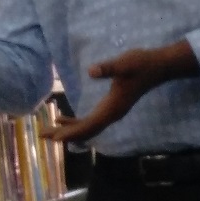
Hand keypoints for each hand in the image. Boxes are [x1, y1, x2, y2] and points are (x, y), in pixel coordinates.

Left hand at [46, 41, 199, 144]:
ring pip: (87, 128)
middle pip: (85, 131)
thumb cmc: (141, 63)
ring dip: (68, 131)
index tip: (54, 137)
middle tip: (41, 135)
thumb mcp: (124, 63)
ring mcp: (112, 113)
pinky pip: (91, 121)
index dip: (71, 132)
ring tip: (48, 131)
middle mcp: (111, 115)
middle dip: (64, 134)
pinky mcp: (112, 107)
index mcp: (112, 108)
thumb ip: (108, 68)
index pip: (88, 125)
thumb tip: (92, 71)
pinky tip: (63, 118)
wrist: (158, 66)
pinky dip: (76, 123)